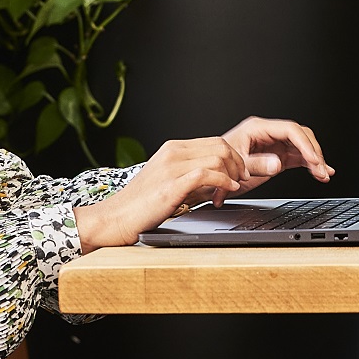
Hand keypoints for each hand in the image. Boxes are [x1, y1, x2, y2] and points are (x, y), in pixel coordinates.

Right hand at [73, 137, 250, 250]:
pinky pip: (206, 174)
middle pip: (220, 146)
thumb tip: (219, 176)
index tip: (240, 172)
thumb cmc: (142, 204)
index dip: (234, 156)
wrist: (117, 217)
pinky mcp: (171, 184)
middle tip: (242, 180)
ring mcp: (171, 167)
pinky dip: (223, 182)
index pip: (214, 141)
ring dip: (232, 174)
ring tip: (232, 189)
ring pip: (217, 157)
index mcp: (172, 148)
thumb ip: (190, 173)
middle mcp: (172, 152)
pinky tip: (226, 191)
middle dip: (238, 163)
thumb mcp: (168, 180)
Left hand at [222, 116, 332, 191]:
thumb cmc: (220, 167)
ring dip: (315, 159)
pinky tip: (320, 173)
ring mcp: (274, 143)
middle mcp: (268, 133)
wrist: (212, 174)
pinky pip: (298, 156)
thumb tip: (277, 163)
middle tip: (322, 170)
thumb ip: (256, 165)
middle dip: (313, 152)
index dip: (305, 144)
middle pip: (300, 135)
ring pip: (302, 145)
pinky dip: (310, 164)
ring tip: (324, 174)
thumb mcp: (237, 167)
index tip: (314, 160)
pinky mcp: (277, 155)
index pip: (289, 130)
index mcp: (257, 128)